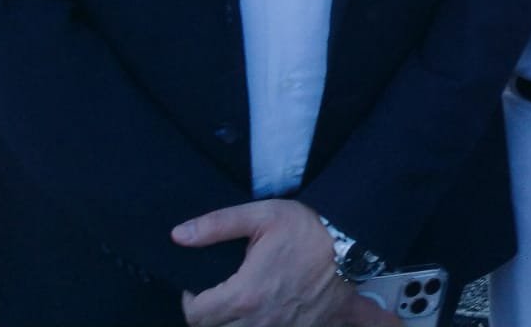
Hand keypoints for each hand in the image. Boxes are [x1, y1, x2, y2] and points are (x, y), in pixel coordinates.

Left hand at [173, 199, 400, 326]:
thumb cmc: (306, 228)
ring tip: (239, 307)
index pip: (196, 315)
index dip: (191, 300)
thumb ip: (217, 225)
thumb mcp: (262, 215)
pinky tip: (271, 316)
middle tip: (218, 296)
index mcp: (244, 295)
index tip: (199, 288)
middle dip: (211, 317)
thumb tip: (178, 235)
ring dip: (234, 325)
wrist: (352, 242)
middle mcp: (260, 321)